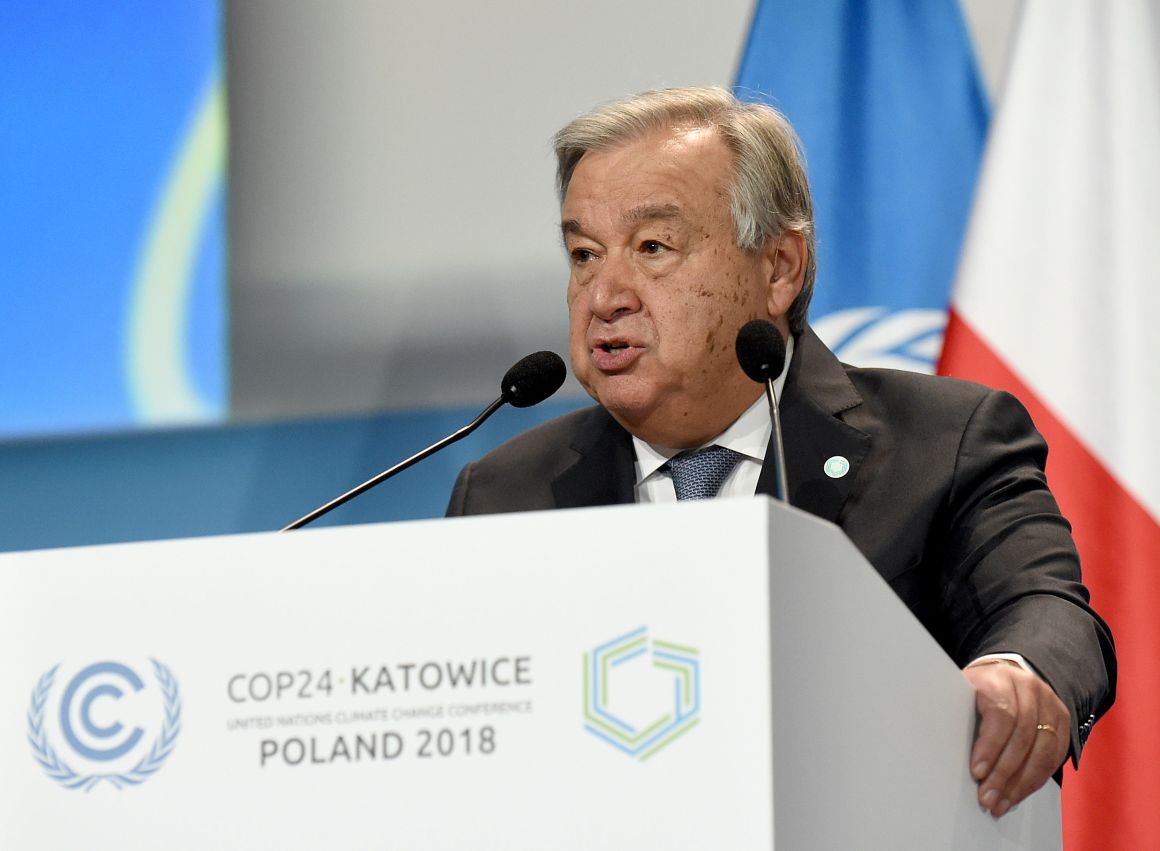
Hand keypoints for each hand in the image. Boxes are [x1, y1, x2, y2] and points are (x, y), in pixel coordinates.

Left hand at [962, 661, 1068, 817]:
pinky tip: (1017, 794)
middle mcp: (1030, 689)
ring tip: (1001, 803)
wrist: (1007, 674)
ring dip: (1020, 784)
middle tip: (988, 798)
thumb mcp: (963, 693)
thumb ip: (960, 717)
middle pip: (1023, 737)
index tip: (976, 772)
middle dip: (1004, 774)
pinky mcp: (1063, 722)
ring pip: (1042, 751)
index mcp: (1000, 678)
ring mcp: (1051, 705)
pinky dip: (1035, 780)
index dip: (990, 746)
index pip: (1001, 714)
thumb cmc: (977, 690)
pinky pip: (1053, 758)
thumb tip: (946, 756)